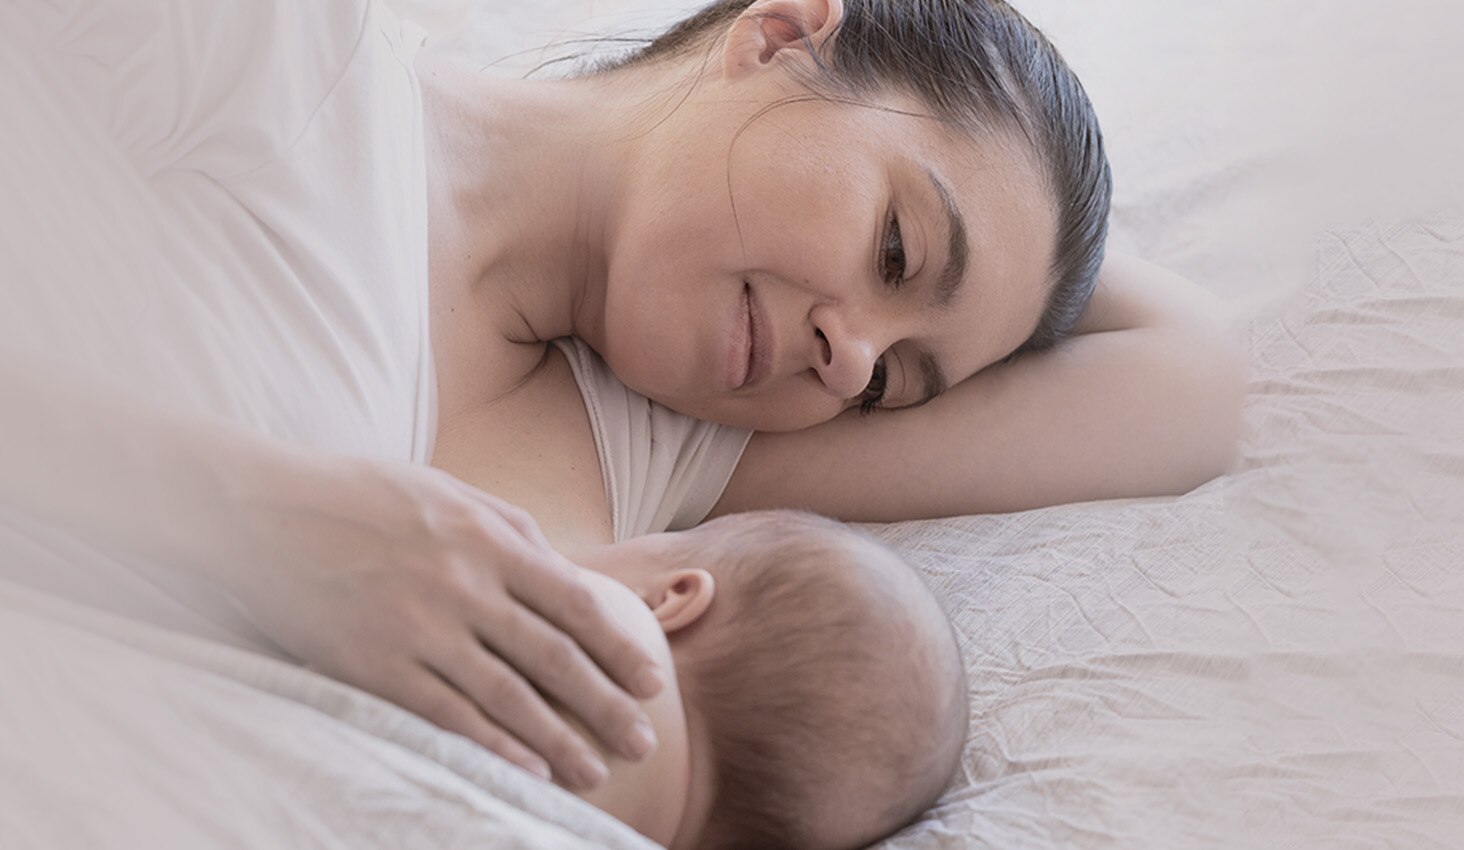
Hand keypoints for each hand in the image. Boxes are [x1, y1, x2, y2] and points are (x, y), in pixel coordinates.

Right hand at [218, 452, 663, 789]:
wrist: (264, 512)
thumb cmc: (362, 496)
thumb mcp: (449, 490)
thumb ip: (512, 527)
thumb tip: (565, 568)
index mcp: (489, 541)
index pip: (575, 603)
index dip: (619, 647)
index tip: (651, 680)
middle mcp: (466, 587)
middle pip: (554, 657)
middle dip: (606, 704)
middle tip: (641, 742)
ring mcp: (421, 629)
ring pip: (507, 696)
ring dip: (557, 740)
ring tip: (592, 772)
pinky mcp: (377, 665)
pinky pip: (446, 715)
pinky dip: (491, 746)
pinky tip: (524, 772)